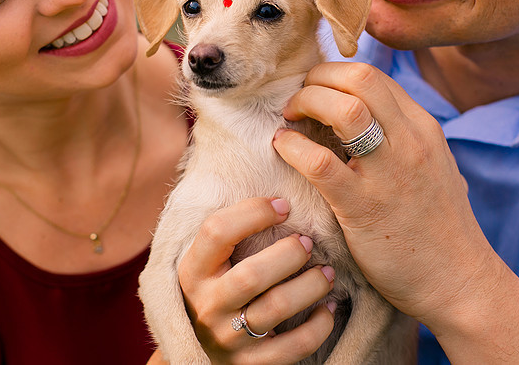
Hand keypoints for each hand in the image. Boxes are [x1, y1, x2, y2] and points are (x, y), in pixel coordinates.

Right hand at [177, 197, 336, 363]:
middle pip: (251, 275)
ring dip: (311, 286)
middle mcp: (206, 305)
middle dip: (288, 254)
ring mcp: (227, 339)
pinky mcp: (251, 364)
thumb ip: (230, 233)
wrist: (204, 352)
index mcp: (192, 271)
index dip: (254, 212)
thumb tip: (275, 172)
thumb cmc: (219, 288)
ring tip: (327, 272)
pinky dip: (319, 325)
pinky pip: (293, 347)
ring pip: (275, 309)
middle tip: (308, 243)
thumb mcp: (210, 262)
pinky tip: (327, 308)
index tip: (283, 205)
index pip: (216, 231)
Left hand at [274, 62, 501, 325]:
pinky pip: (319, 162)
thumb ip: (403, 137)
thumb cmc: (439, 227)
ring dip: (306, 103)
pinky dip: (292, 146)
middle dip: (318, 78)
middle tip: (298, 99)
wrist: (460, 283)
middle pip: (359, 78)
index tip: (316, 90)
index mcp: (423, 127)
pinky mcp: (363, 206)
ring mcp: (388, 172)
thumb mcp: (432, 165)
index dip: (335, 74)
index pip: (374, 76)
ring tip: (289, 118)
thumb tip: (365, 116)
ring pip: (342, 108)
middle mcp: (410, 140)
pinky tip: (283, 149)